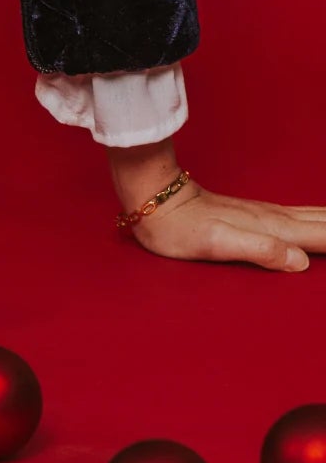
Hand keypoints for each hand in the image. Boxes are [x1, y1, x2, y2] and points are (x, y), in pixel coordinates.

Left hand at [110, 140, 323, 270]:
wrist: (153, 199)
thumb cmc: (179, 228)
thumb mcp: (216, 244)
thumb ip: (259, 249)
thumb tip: (301, 262)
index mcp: (271, 229)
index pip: (321, 236)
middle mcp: (272, 219)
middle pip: (322, 223)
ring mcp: (264, 214)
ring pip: (313, 218)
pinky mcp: (254, 215)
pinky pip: (299, 217)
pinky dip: (319, 219)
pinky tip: (319, 219)